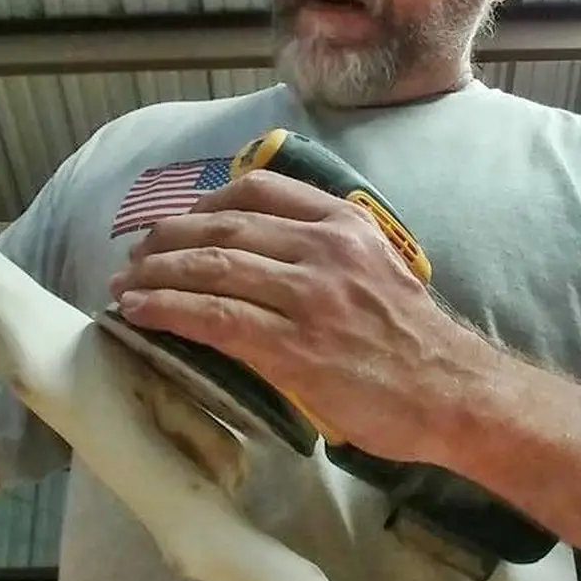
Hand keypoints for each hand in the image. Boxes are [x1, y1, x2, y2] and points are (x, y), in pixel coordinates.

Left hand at [109, 169, 478, 462]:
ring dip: (155, 274)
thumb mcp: (378, 266)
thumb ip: (328, 249)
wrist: (453, 391)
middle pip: (222, 225)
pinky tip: (140, 312)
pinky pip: (213, 317)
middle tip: (137, 257)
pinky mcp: (293, 346)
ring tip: (126, 285)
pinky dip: (167, 310)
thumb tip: (266, 251)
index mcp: (344, 222)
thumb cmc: (414, 338)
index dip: (204, 202)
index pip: (258, 189)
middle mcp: (323, 247)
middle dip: (167, 239)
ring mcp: (308, 296)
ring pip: (210, 267)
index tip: (178, 222)